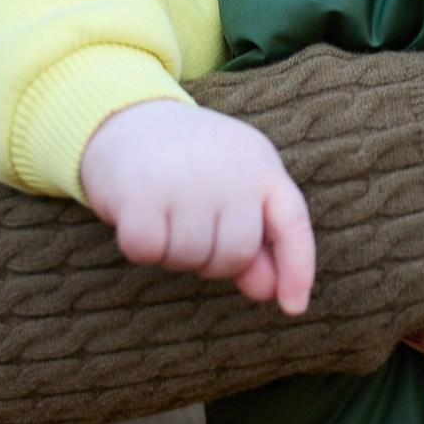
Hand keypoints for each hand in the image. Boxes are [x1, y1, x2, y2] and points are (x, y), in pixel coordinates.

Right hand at [80, 99, 315, 313]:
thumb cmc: (188, 163)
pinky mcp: (141, 191)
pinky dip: (139, 247)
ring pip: (189, 259)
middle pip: (234, 255)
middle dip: (211, 260)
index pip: (292, 223)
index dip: (298, 268)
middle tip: (191, 228)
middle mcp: (230, 170)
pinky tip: (137, 215)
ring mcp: (186, 179)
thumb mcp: (232, 188)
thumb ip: (255, 237)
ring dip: (172, 252)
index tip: (294, 306)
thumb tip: (269, 292)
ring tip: (165, 214)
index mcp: (261, 165)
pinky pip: (147, 252)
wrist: (125, 116)